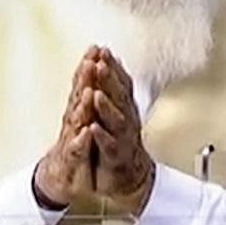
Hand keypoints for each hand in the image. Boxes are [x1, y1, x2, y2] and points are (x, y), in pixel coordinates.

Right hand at [33, 47, 102, 207]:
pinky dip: (82, 141)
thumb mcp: (82, 119)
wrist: (59, 178)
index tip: (96, 48)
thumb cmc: (75, 146)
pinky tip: (87, 132)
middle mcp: (73, 122)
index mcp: (79, 110)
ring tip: (89, 91)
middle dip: (85, 78)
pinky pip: (76, 150)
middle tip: (92, 59)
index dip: (90, 67)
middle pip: (78, 96)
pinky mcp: (70, 160)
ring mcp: (70, 140)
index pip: (84, 85)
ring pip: (76, 121)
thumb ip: (87, 95)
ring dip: (82, 106)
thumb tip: (93, 66)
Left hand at [89, 50, 154, 215]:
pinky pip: (109, 146)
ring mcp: (121, 138)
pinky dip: (101, 136)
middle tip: (100, 63)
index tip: (102, 50)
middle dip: (109, 79)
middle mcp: (125, 119)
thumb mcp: (118, 109)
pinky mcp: (115, 157)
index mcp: (123, 107)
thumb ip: (114, 85)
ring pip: (115, 120)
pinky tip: (94, 129)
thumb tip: (111, 59)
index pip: (119, 82)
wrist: (131, 174)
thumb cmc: (121, 140)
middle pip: (118, 96)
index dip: (111, 66)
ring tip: (96, 94)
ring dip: (106, 106)